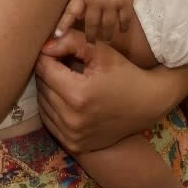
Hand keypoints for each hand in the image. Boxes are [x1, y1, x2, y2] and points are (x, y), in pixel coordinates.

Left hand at [35, 30, 163, 150]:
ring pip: (42, 104)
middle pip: (41, 87)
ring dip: (49, 90)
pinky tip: (67, 98)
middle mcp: (72, 119)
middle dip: (49, 72)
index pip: (44, 69)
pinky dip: (53, 108)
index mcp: (78, 94)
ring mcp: (72, 136)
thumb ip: (70, 41)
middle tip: (64, 64)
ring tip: (67, 81)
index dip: (48, 56)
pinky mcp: (74, 145)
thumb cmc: (124, 73)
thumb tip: (44, 47)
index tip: (59, 52)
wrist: (147, 104)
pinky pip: (49, 121)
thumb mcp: (100, 51)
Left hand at [56, 0, 133, 42]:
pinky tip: (121, 31)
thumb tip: (76, 19)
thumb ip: (77, 1)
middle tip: (91, 44)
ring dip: (107, 36)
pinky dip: (123, 28)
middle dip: (91, 37)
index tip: (57, 36)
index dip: (63, 25)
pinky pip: (124, 20)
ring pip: (109, 26)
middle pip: (93, 25)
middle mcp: (97, 0)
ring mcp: (112, 2)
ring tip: (106, 40)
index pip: (70, 12)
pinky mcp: (126, 2)